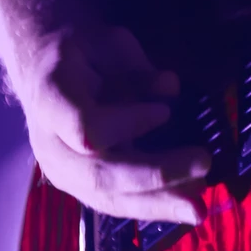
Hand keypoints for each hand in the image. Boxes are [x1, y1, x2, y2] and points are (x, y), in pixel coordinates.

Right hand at [13, 25, 210, 224]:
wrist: (46, 70)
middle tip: (203, 164)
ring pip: (107, 198)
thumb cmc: (83, 52)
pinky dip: (152, 207)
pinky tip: (185, 207)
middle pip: (99, 174)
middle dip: (156, 175)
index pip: (84, 126)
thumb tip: (170, 88)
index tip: (164, 112)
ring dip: (157, 204)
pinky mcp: (77, 187)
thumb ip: (135, 67)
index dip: (127, 124)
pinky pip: (114, 203)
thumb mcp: (108, 43)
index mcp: (51, 98)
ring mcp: (60, 170)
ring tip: (198, 207)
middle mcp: (50, 142)